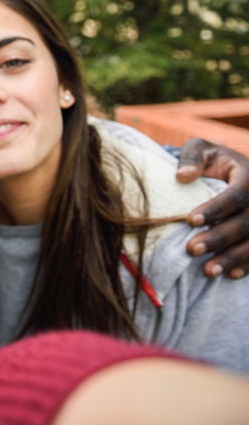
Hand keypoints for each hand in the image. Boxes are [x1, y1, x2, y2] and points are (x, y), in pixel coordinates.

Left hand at [176, 138, 248, 278]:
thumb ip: (192, 158)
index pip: (237, 195)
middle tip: (192, 249)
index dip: (215, 209)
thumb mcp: (202, 150)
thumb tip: (182, 176)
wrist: (233, 171)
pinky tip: (231, 275)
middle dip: (219, 237)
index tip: (190, 220)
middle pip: (247, 222)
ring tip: (207, 270)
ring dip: (233, 258)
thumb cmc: (212, 162)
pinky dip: (247, 265)